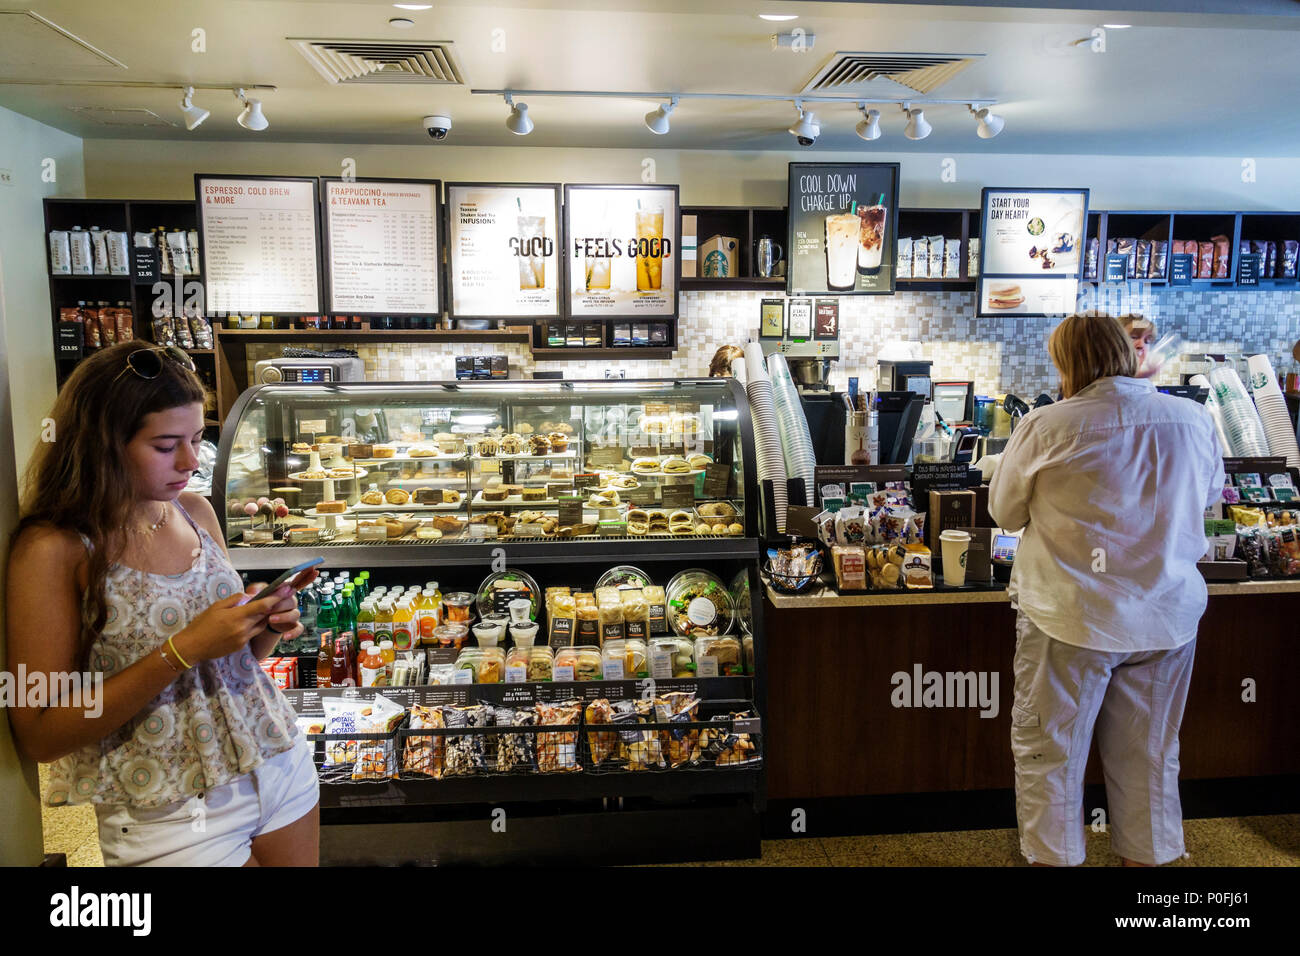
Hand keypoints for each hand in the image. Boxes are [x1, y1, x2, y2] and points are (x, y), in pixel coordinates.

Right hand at [171, 589, 288, 664]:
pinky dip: (253, 627)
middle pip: (264, 615)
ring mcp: (243, 639)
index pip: (263, 606)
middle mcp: (243, 628)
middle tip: (275, 599)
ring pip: (261, 626)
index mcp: (237, 616)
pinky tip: (246, 623)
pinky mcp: (241, 646)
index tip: (284, 591)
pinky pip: (252, 634)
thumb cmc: (202, 624)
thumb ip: (235, 600)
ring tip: (259, 610)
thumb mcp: (216, 606)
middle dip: (270, 607)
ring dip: (262, 618)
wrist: (192, 646)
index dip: (275, 598)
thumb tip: (249, 596)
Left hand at [244, 567, 317, 641]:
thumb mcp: (254, 597)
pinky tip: (285, 636)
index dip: (306, 574)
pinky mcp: (292, 626)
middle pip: (292, 599)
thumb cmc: (259, 608)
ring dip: (283, 616)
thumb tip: (254, 590)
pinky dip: (293, 632)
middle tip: (268, 607)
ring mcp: (292, 614)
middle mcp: (291, 602)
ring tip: (270, 619)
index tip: (313, 568)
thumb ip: (255, 590)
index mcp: (284, 592)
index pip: (297, 581)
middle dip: (281, 603)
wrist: (257, 627)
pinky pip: (298, 629)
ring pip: (295, 614)